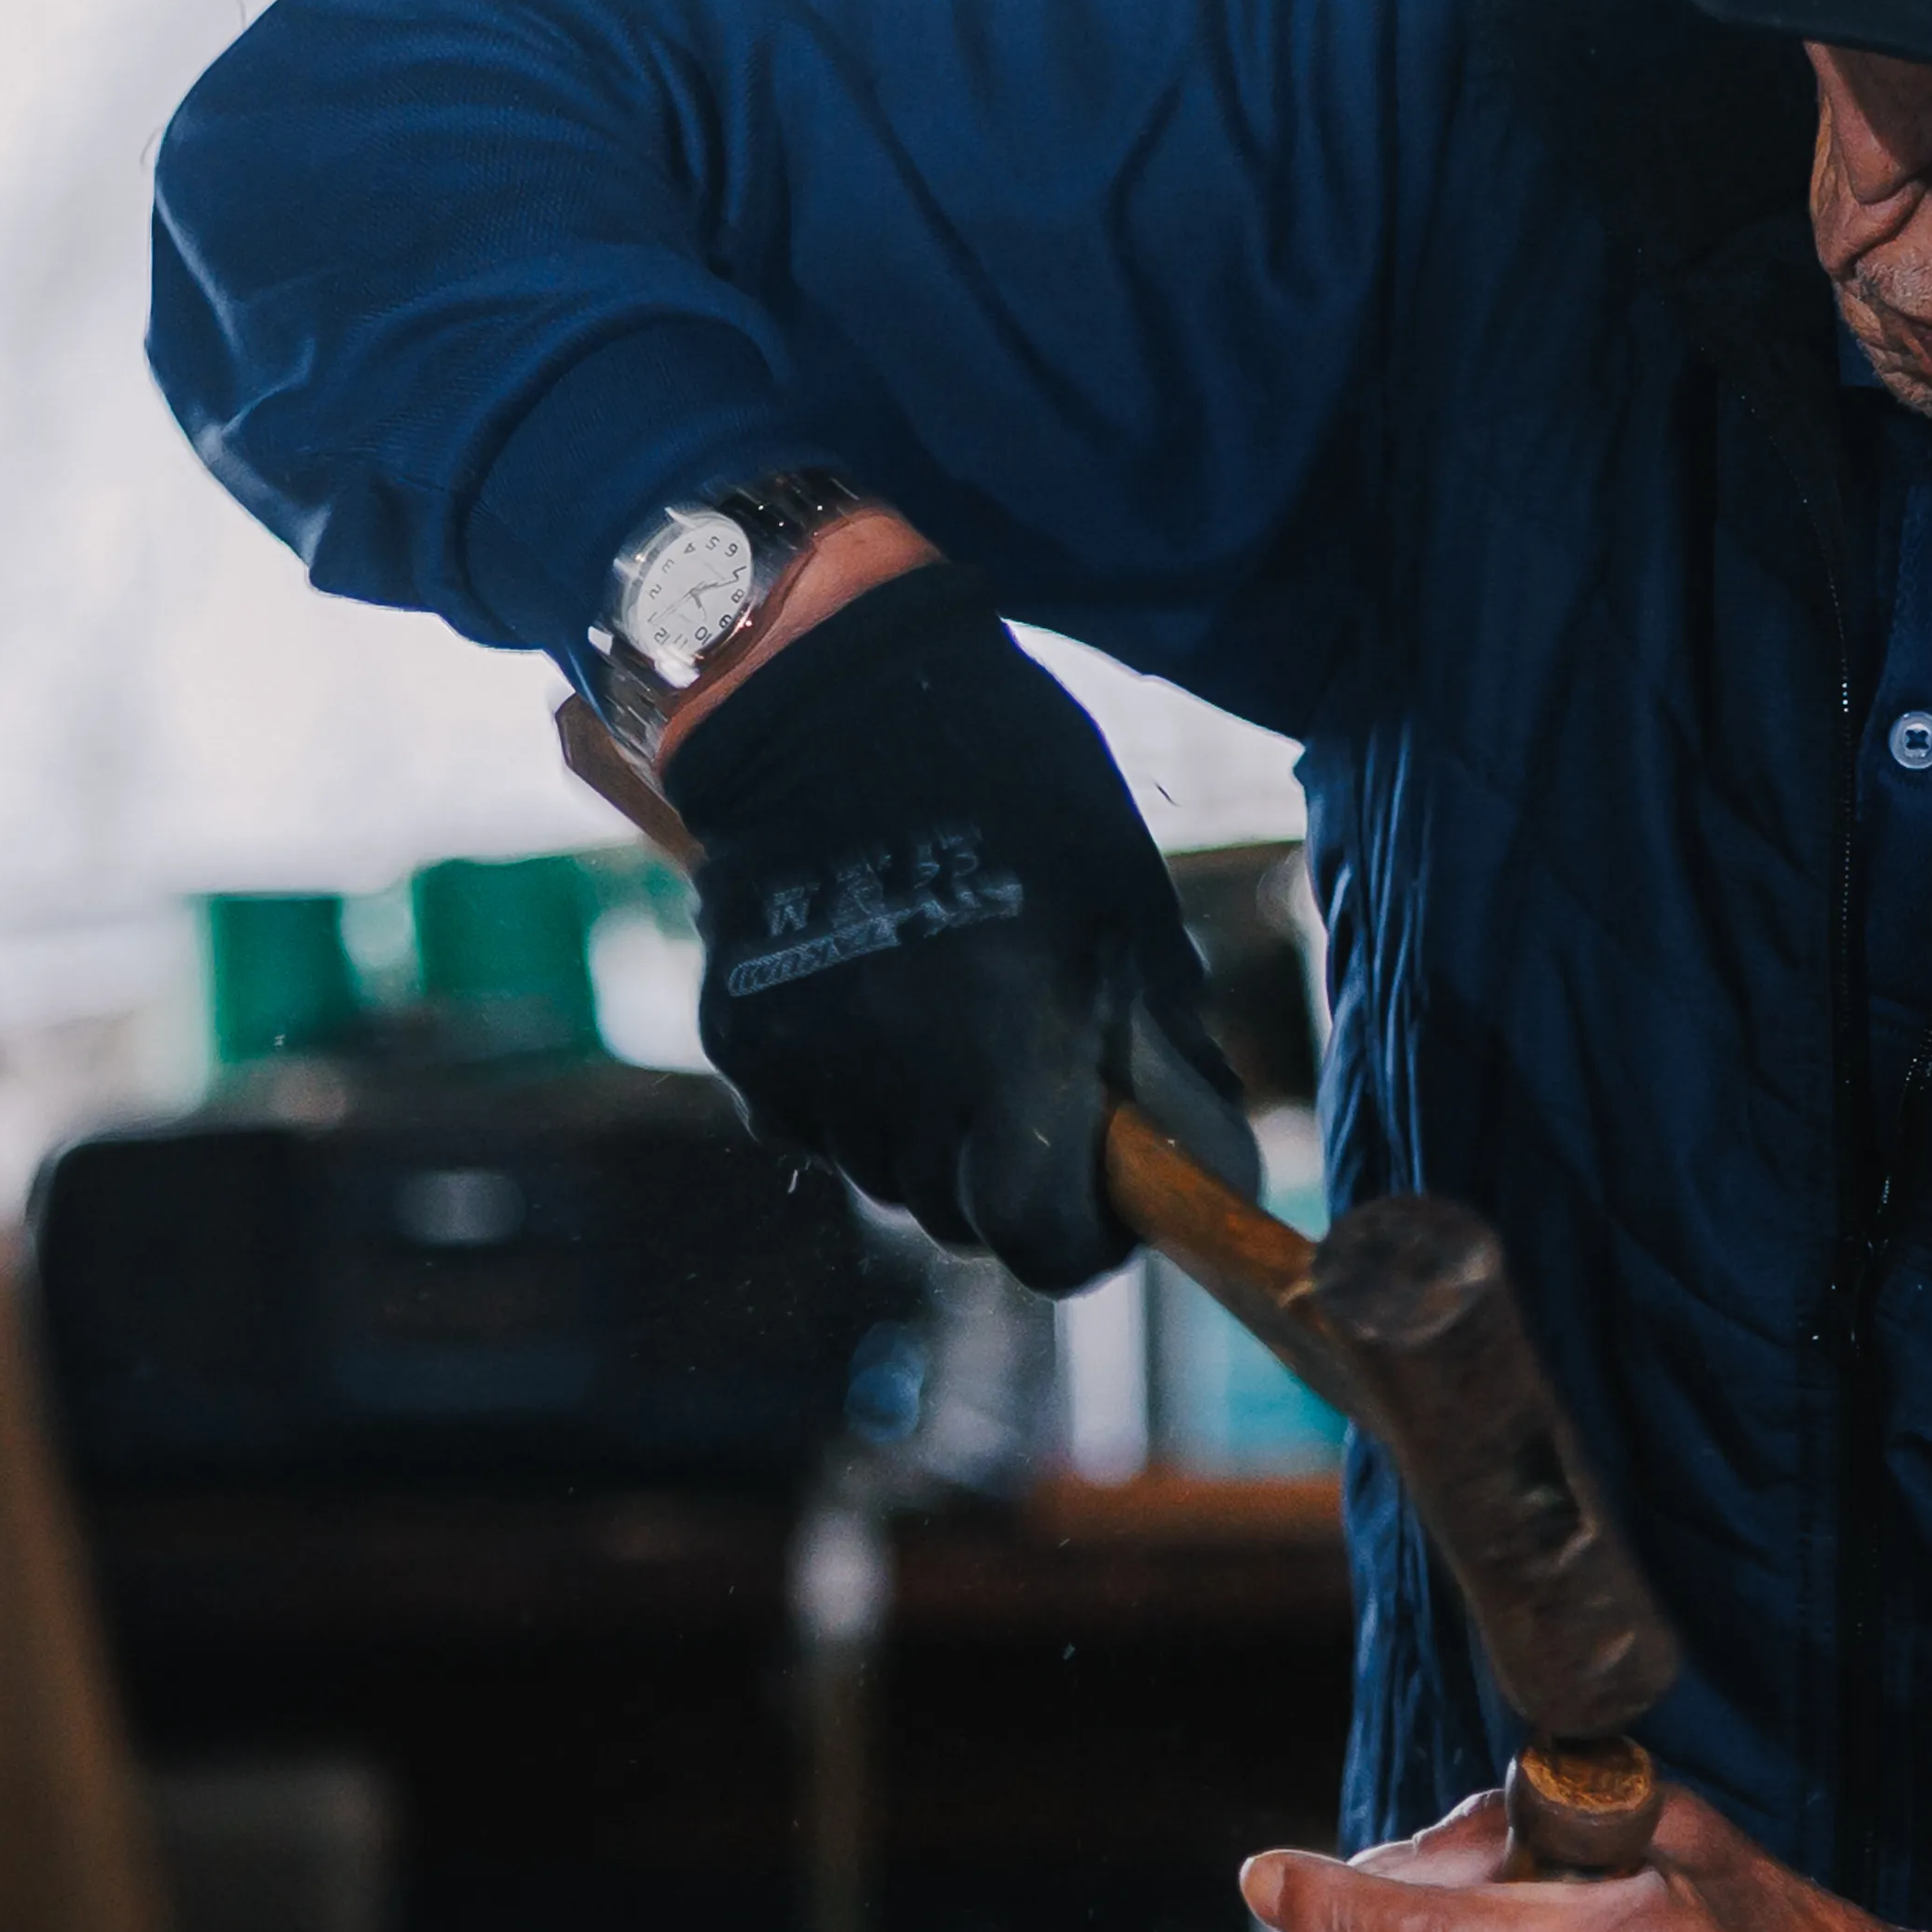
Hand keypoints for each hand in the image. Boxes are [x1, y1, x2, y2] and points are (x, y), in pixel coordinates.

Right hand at [655, 545, 1225, 1294]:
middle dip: (1004, 1178)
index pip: (1043, 1242)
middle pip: (958, 1220)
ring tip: (944, 1015)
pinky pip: (808, 1123)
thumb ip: (1160, 1050)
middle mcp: (904, 1072)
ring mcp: (810, 1063)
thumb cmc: (1014, 784)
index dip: (1083, 1238)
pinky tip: (867, 996)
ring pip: (883, 1175)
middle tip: (1028, 1089)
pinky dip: (846, 1094)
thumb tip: (1191, 1164)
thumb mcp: (1125, 904)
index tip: (1101, 1201)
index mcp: (1016, 1039)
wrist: (831, 689)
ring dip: (927, 1134)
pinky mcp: (740, 1041)